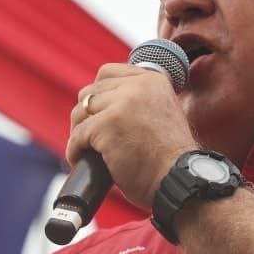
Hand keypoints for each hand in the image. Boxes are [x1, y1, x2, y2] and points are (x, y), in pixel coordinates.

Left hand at [66, 64, 197, 208]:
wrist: (178, 180)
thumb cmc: (169, 159)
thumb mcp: (162, 114)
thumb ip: (140, 101)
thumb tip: (103, 102)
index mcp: (153, 80)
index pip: (108, 72)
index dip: (98, 93)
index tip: (98, 113)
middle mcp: (138, 86)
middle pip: (90, 92)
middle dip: (86, 115)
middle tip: (89, 137)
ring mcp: (121, 104)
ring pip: (80, 111)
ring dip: (79, 132)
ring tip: (85, 149)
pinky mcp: (107, 125)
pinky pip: (78, 135)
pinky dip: (74, 150)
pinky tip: (79, 160)